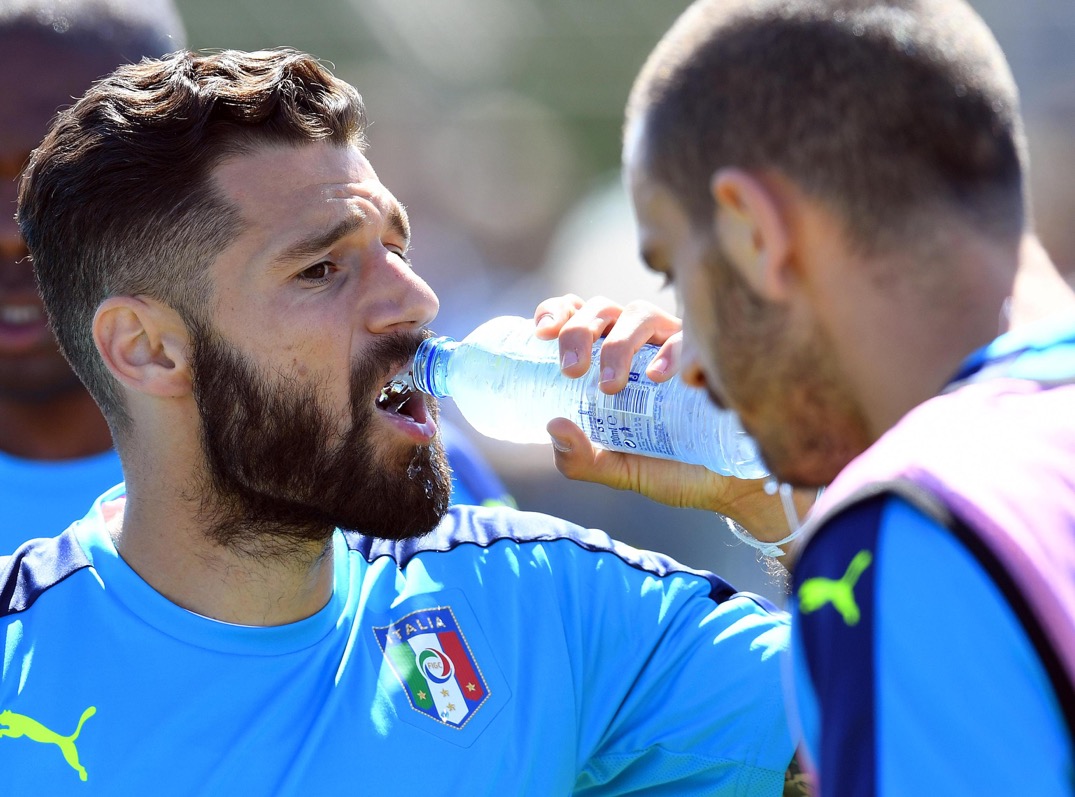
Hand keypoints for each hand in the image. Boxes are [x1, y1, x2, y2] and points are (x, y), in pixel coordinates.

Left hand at [532, 294, 815, 553]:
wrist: (736, 487)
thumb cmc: (678, 468)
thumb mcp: (622, 468)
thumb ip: (584, 459)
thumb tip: (553, 427)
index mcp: (615, 358)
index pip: (581, 316)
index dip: (558, 311)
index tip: (540, 333)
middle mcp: (644, 344)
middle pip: (604, 308)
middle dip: (580, 330)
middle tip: (571, 370)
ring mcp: (679, 345)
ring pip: (642, 313)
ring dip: (620, 342)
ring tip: (612, 384)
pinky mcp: (716, 356)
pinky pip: (698, 337)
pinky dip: (681, 352)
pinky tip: (675, 379)